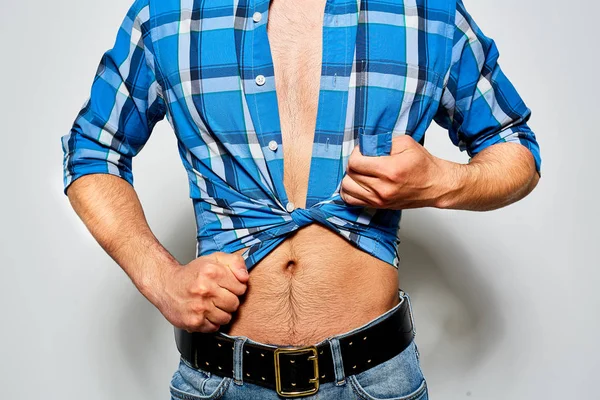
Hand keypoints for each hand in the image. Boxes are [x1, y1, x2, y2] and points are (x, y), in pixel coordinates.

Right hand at [152, 252, 248, 332]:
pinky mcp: (194, 322)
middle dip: (229, 301)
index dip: (236, 288)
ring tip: (211, 304)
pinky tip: (204, 312)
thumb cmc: (191, 274)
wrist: (166, 285)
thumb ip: (235, 262)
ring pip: (226, 318)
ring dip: (221, 313)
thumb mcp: (214, 259)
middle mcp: (205, 289)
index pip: (241, 288)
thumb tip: (245, 277)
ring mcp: (199, 307)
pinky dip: (211, 322)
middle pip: (234, 304)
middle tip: (218, 296)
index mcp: (212, 272)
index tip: (227, 286)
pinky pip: (214, 327)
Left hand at [340, 135, 456, 208]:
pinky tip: (358, 184)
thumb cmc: (423, 166)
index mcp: (389, 170)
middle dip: (353, 164)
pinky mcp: (379, 206)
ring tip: (360, 173)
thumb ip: (382, 142)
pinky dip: (351, 191)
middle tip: (363, 160)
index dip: (355, 153)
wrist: (436, 186)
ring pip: (347, 189)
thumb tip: (365, 146)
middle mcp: (382, 188)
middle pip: (350, 175)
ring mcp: (380, 200)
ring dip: (350, 178)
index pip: (355, 163)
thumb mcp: (406, 143)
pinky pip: (352, 201)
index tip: (363, 151)